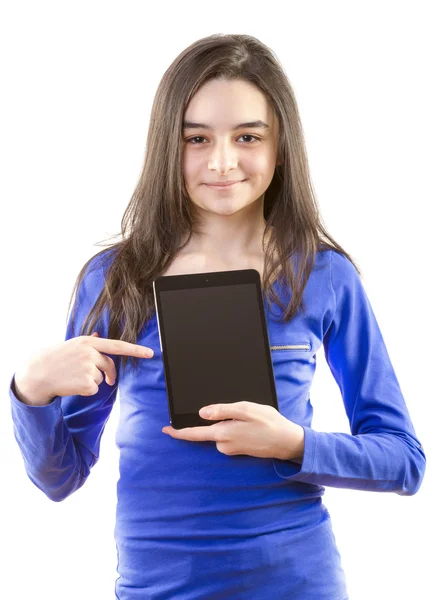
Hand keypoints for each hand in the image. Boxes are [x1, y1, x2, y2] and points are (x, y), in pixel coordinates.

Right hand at [14, 331, 153, 405]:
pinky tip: (73, 385)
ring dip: (90, 381)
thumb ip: (89, 342)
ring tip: (73, 377)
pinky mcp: (86, 383)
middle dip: (107, 373)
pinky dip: (86, 390)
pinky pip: (95, 389)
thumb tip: (99, 335)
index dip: (136, 350)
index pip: (118, 346)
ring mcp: (88, 368)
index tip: (150, 353)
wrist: (38, 373)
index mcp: (89, 343)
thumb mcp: (73, 345)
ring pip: (101, 378)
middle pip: (109, 366)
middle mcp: (90, 353)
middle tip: (95, 376)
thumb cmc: (57, 358)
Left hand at [162, 401, 304, 460]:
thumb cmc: (269, 423)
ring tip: (250, 418)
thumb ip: (222, 411)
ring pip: (221, 432)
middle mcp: (224, 444)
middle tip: (239, 413)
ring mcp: (232, 449)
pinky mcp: (239, 450)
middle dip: (217, 419)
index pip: (195, 434)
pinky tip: (251, 425)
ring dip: (229, 423)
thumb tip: (202, 413)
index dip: (179, 432)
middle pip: (209, 430)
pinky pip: (230, 436)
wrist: (287, 442)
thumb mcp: (245, 409)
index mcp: (223, 433)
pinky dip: (236, 428)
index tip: (166, 430)